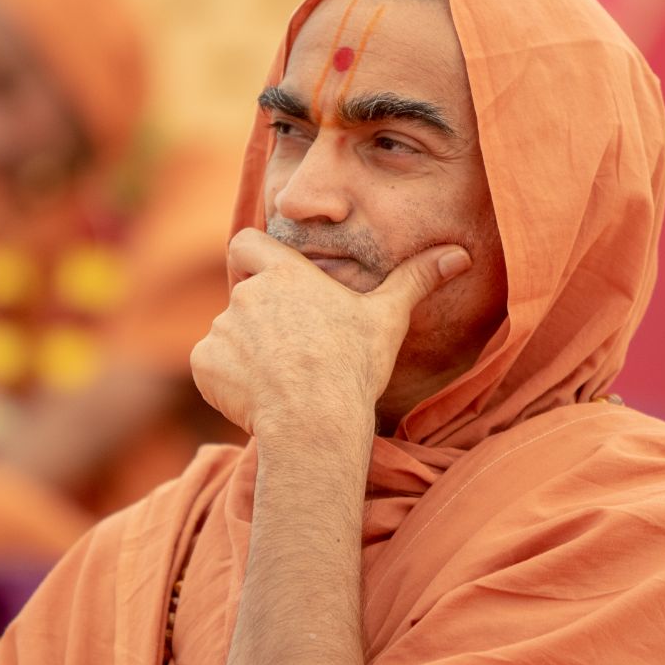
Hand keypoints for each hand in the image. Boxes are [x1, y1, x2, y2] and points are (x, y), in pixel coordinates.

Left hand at [190, 228, 468, 434]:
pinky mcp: (205, 364)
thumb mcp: (388, 319)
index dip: (251, 259)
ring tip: (279, 382)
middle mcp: (246, 294)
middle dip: (259, 321)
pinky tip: (258, 399)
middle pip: (242, 298)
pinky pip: (210, 367)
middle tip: (291, 353)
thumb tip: (460, 254)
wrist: (314, 421)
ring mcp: (221, 328)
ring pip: (228, 336)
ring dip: (245, 353)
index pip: (246, 242)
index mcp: (285, 274)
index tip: (268, 283)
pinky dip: (227, 381)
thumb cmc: (354, 367)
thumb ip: (416, 280)